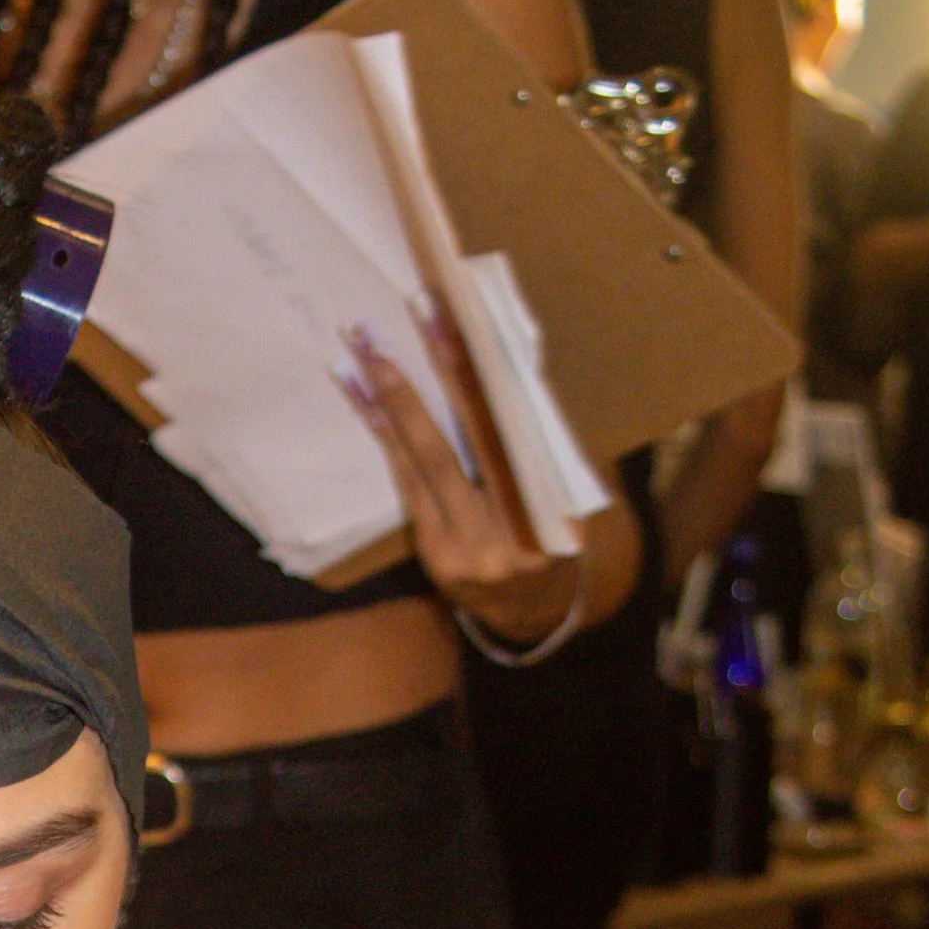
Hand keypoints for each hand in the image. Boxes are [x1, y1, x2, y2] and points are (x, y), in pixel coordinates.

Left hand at [341, 307, 580, 648]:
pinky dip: (389, 443)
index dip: (479, 375)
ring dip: (394, 405)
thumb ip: (540, 432)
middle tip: (405, 321)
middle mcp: (513, 530)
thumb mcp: (562, 484)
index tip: (455, 323)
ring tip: (366, 358)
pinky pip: (410, 487)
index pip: (511, 426)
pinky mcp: (435, 555)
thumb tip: (510, 358)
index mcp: (554, 503)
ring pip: (427, 463)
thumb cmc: (550, 529)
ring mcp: (469, 547)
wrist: (529, 606)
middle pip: (465, 440)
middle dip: (435, 376)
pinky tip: (369, 405)